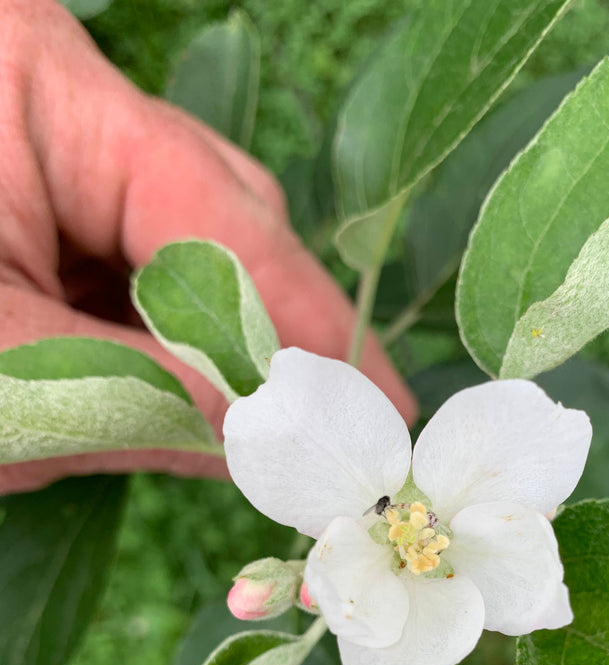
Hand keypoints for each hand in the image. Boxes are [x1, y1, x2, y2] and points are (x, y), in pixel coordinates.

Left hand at [0, 0, 416, 493]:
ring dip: (211, 346)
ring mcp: (36, 131)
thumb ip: (147, 402)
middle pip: (212, 207)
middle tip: (322, 436)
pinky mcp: (28, 184)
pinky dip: (156, 338)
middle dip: (267, 336)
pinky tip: (174, 396)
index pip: (209, 206)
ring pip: (176, 239)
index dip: (303, 324)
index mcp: (20, 77)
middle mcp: (42, 83)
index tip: (373, 407)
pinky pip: (125, 258)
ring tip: (249, 432)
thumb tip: (275, 442)